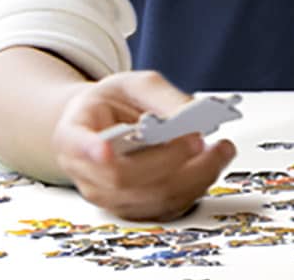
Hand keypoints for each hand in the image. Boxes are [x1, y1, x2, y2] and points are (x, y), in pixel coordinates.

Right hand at [51, 71, 236, 220]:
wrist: (105, 124)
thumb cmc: (114, 103)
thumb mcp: (134, 84)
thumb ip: (161, 96)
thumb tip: (192, 113)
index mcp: (73, 134)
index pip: (77, 146)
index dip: (90, 150)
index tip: (104, 149)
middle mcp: (86, 172)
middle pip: (124, 177)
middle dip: (169, 158)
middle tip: (199, 138)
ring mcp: (109, 196)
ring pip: (151, 198)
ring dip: (193, 176)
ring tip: (221, 149)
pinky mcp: (134, 208)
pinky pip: (167, 208)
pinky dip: (196, 187)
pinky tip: (212, 164)